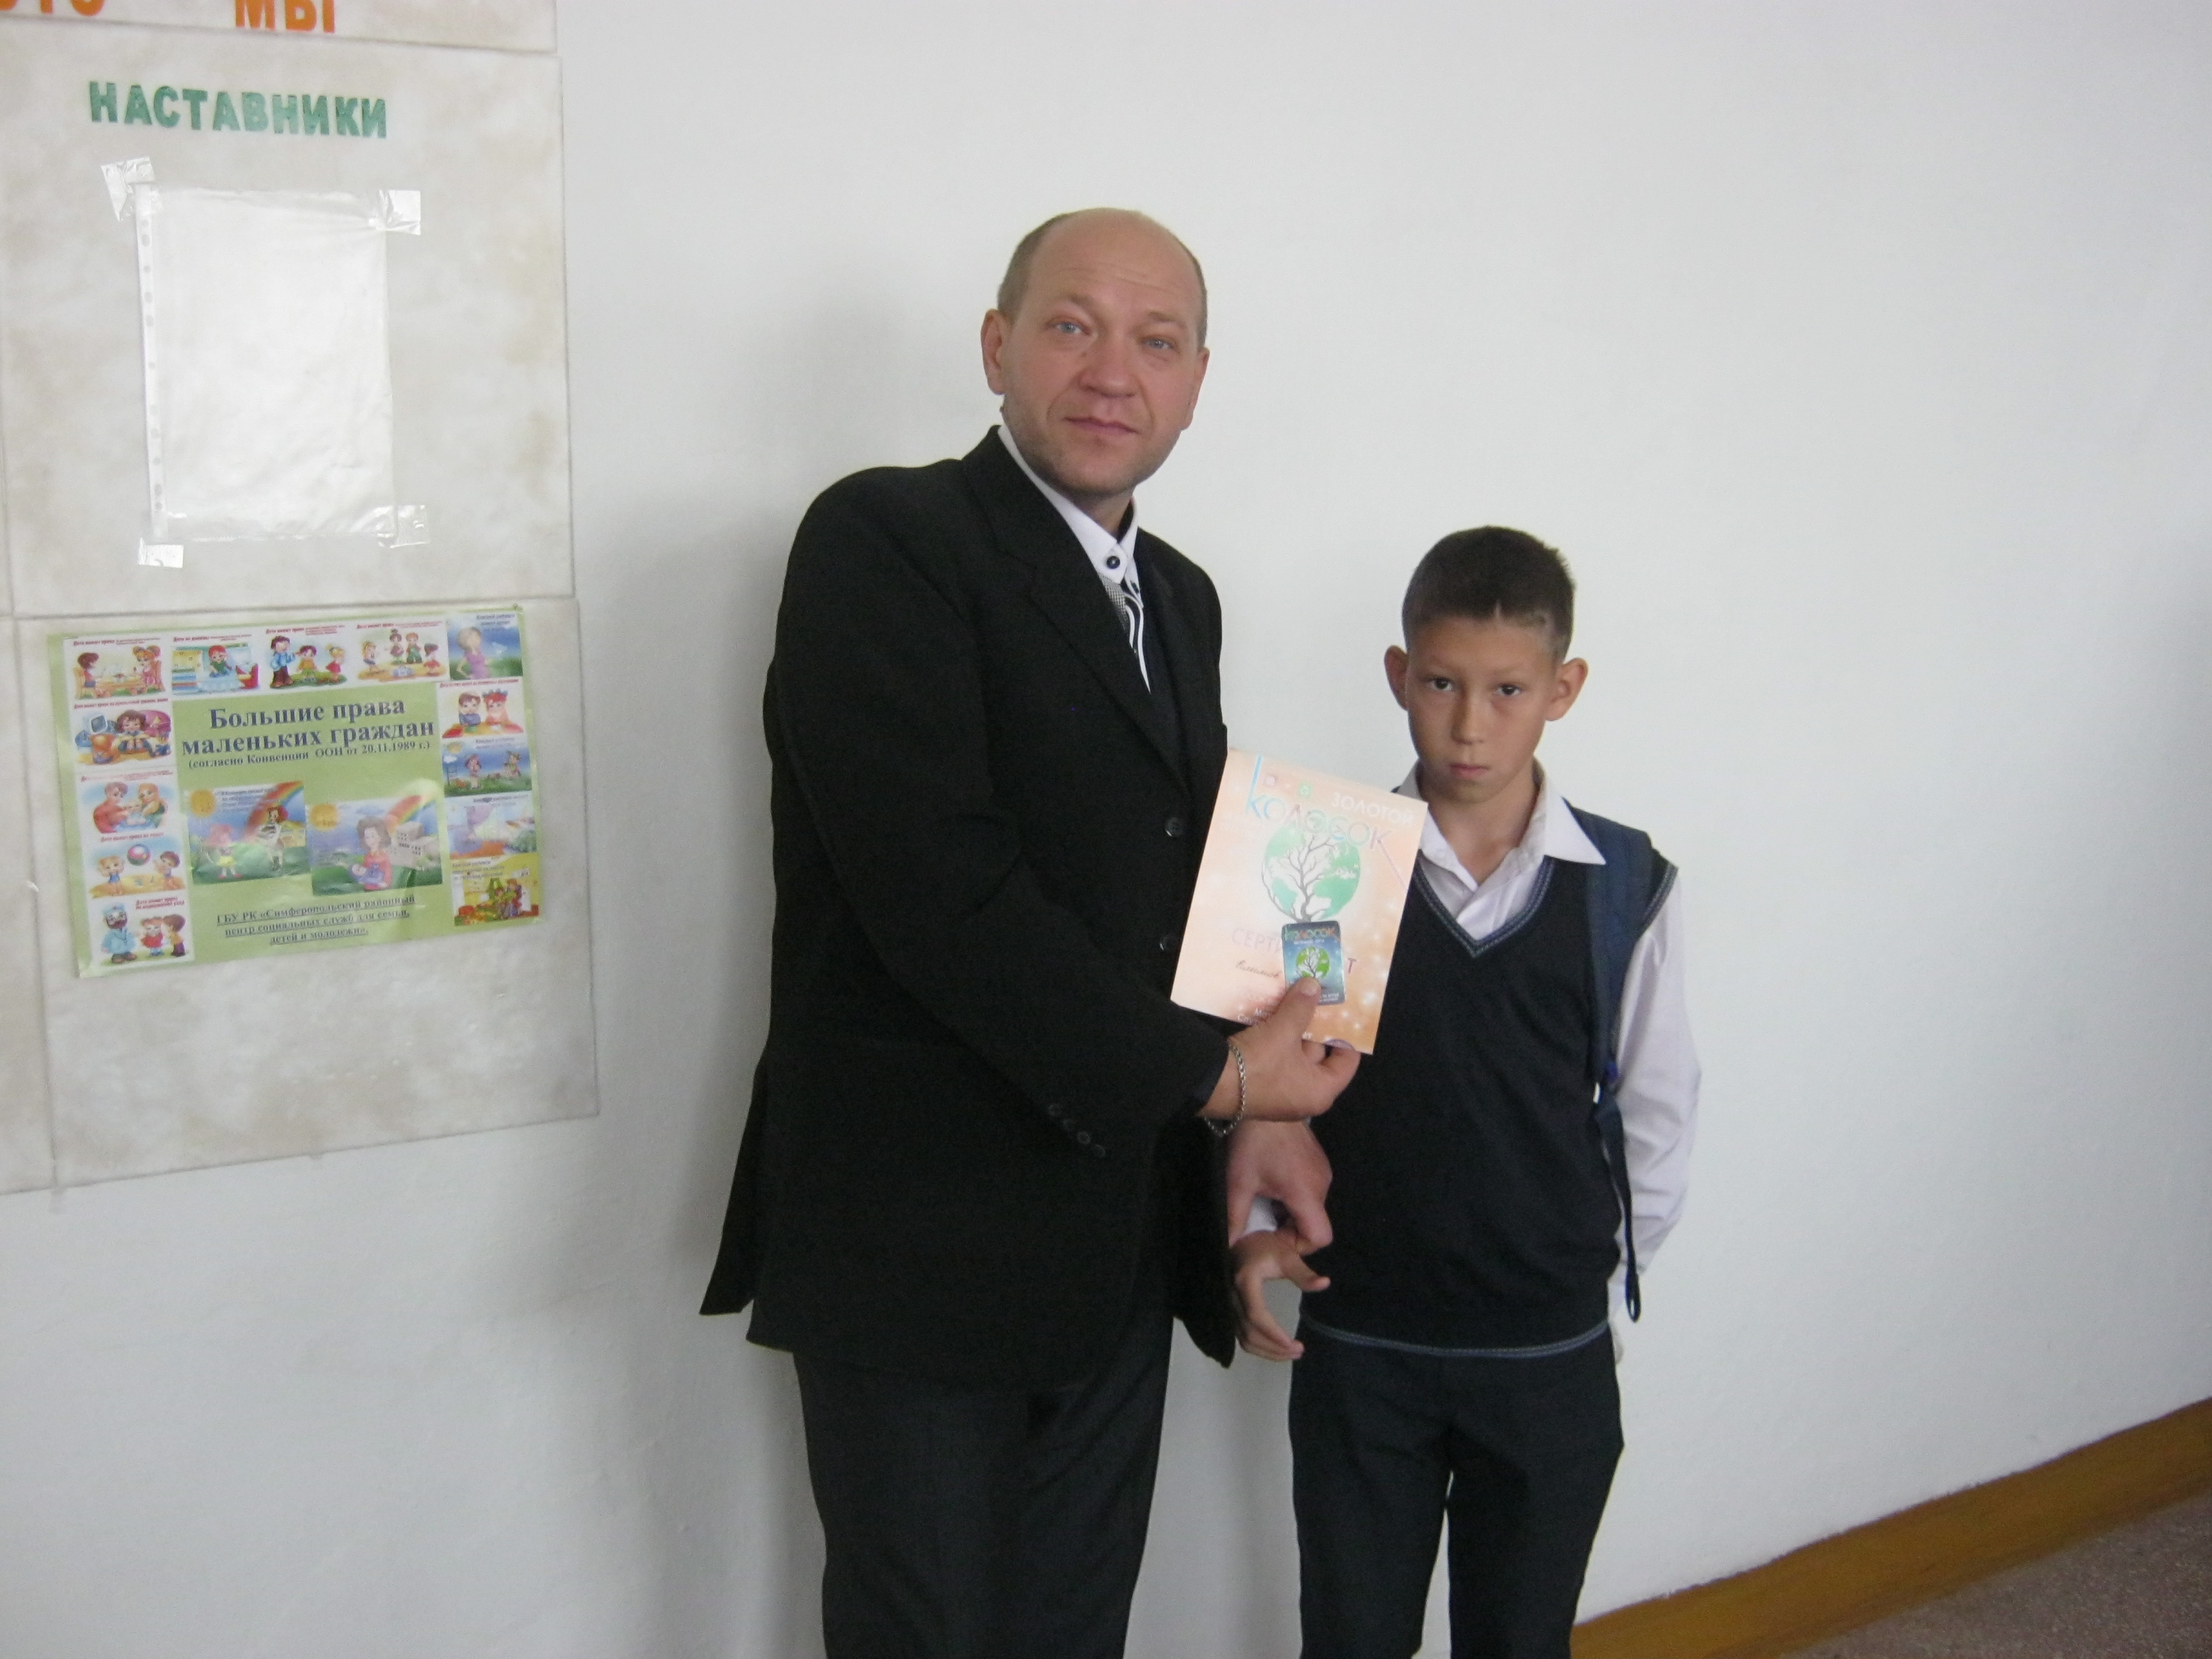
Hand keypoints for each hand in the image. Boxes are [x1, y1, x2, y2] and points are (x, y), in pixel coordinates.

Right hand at [1199, 978, 1360, 1123]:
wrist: (1212, 1086)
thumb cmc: (1259, 1064)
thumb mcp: (1283, 1031)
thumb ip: (1301, 1007)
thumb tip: (1315, 984)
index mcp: (1321, 1090)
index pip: (1346, 1061)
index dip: (1345, 1034)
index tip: (1341, 1011)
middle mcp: (1306, 1096)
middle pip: (1318, 1055)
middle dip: (1315, 1026)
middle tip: (1316, 997)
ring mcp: (1282, 1094)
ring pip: (1295, 1055)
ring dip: (1293, 1030)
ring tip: (1293, 1000)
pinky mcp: (1262, 1088)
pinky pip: (1278, 1061)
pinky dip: (1278, 1041)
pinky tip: (1272, 1016)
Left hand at [1226, 1119, 1332, 1247]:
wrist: (1264, 1098)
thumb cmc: (1252, 1143)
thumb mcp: (1239, 1182)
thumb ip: (1235, 1218)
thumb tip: (1229, 1246)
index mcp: (1307, 1193)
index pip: (1320, 1237)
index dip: (1297, 1245)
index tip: (1271, 1235)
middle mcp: (1322, 1185)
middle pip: (1316, 1224)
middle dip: (1290, 1230)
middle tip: (1263, 1221)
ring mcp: (1323, 1172)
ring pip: (1313, 1208)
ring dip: (1292, 1213)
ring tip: (1266, 1201)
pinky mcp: (1319, 1161)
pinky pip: (1312, 1191)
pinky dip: (1296, 1198)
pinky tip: (1274, 1185)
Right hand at [1231, 1227, 1329, 1360]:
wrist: (1242, 1242)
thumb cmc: (1266, 1248)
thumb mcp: (1286, 1256)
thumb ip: (1303, 1273)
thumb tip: (1325, 1283)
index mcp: (1245, 1282)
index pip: (1256, 1315)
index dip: (1274, 1333)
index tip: (1294, 1344)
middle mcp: (1232, 1297)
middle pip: (1249, 1332)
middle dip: (1274, 1347)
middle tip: (1299, 1351)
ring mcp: (1228, 1306)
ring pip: (1243, 1339)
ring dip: (1267, 1351)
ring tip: (1291, 1353)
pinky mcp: (1230, 1312)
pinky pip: (1240, 1336)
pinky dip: (1258, 1347)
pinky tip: (1276, 1348)